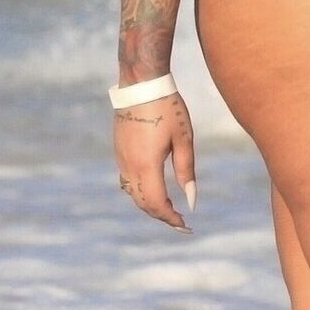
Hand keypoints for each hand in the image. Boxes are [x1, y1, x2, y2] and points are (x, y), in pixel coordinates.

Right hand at [113, 92, 195, 229]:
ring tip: (169, 209)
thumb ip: (186, 172)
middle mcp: (129, 165)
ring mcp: (121, 158)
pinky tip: (154, 189)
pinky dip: (140, 192)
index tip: (186, 226)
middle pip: (142, 203)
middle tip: (180, 222)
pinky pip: (126, 181)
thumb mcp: (184, 139)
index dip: (171, 219)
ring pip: (132, 194)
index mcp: (146, 164)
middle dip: (161, 215)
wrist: (141, 83)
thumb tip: (191, 202)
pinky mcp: (119, 151)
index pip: (156, 204)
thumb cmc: (168, 108)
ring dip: (149, 205)